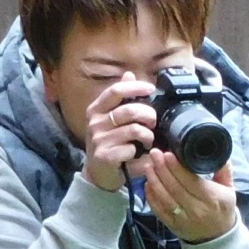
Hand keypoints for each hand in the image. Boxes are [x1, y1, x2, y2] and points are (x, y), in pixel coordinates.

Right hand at [80, 72, 156, 192]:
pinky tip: (137, 154)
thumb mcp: (112, 119)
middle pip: (129, 110)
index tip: (150, 88)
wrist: (99, 174)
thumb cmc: (110, 144)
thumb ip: (121, 99)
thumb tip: (129, 74)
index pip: (116, 91)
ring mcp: (99, 139)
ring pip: (134, 130)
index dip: (135, 88)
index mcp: (96, 109)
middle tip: (153, 122)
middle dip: (148, 115)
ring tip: (148, 141)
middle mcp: (95, 122)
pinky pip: (131, 149)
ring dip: (148, 136)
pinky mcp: (105, 155)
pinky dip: (140, 152)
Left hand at [144, 152, 237, 243]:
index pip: (191, 181)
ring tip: (148, 165)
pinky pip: (158, 209)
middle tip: (154, 154)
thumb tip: (218, 152)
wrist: (218, 237)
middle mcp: (197, 209)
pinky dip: (150, 196)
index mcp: (213, 199)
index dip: (177, 168)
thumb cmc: (222, 209)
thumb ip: (223, 170)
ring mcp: (183, 218)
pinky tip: (147, 183)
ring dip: (154, 180)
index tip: (167, 154)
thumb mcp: (229, 190)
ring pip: (164, 197)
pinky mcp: (172, 225)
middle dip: (162, 169)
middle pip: (175, 187)